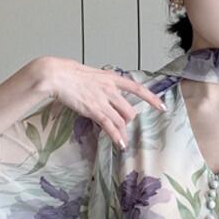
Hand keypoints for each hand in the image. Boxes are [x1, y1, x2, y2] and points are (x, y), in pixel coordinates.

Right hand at [39, 56, 166, 149]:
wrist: (56, 74)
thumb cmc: (69, 74)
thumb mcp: (92, 76)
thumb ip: (102, 85)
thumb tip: (106, 94)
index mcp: (111, 78)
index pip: (137, 88)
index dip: (151, 98)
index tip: (162, 107)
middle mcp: (110, 89)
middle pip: (129, 110)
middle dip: (128, 122)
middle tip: (124, 129)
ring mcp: (103, 100)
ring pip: (121, 120)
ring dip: (123, 134)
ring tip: (124, 143)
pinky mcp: (94, 110)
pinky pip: (110, 126)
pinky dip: (116, 137)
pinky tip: (120, 145)